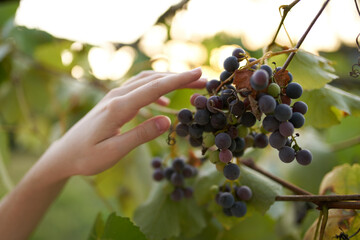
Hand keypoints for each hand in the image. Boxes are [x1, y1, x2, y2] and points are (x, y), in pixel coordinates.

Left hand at [38, 68, 205, 178]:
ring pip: (146, 81)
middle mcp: (117, 96)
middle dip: (180, 77)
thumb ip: (140, 135)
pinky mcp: (113, 101)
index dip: (178, 80)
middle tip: (203, 80)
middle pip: (153, 80)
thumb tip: (168, 120)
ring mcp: (114, 97)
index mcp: (118, 108)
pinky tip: (165, 102)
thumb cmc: (87, 157)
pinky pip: (139, 88)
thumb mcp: (114, 152)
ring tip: (190, 85)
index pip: (154, 88)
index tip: (199, 73)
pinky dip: (156, 89)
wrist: (64, 153)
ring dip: (169, 80)